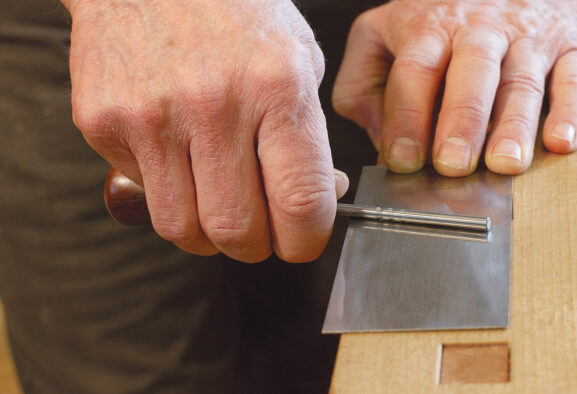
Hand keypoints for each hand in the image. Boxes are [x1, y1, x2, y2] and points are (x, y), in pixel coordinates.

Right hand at [64, 0, 348, 261]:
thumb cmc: (234, 12)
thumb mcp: (297, 59)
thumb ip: (309, 135)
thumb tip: (320, 196)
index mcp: (276, 87)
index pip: (300, 202)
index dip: (306, 241)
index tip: (302, 242)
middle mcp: (213, 104)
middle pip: (238, 232)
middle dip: (256, 248)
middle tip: (261, 232)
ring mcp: (152, 115)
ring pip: (183, 229)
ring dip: (209, 235)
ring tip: (219, 205)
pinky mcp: (105, 122)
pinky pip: (145, 193)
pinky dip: (168, 194)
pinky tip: (179, 159)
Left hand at [333, 0, 576, 175]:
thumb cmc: (441, 17)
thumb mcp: (383, 33)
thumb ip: (364, 80)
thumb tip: (378, 136)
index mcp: (428, 28)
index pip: (414, 73)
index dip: (407, 117)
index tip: (402, 159)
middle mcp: (479, 31)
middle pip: (470, 74)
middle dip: (460, 122)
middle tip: (453, 164)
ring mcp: (529, 38)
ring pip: (521, 81)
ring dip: (514, 125)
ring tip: (504, 163)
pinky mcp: (573, 46)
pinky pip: (575, 78)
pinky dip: (573, 111)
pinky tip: (561, 141)